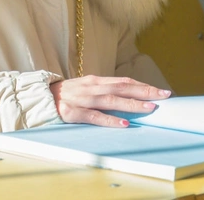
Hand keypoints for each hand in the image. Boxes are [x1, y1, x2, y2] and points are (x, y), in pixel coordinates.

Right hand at [49, 75, 170, 126]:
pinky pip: (94, 116)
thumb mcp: (85, 88)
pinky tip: (124, 123)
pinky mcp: (73, 112)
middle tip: (164, 96)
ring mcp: (82, 99)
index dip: (143, 85)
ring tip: (150, 108)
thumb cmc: (65, 94)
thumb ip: (103, 91)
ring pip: (111, 100)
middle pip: (122, 88)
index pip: (124, 81)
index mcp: (95, 81)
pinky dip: (110, 120)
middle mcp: (91, 87)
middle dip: (145, 91)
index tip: (161, 90)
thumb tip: (127, 96)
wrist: (38, 97)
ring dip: (132, 104)